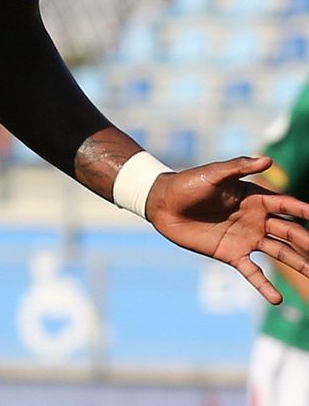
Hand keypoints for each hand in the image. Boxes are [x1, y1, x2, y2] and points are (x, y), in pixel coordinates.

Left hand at [147, 154, 308, 302]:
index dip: (304, 211)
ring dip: (299, 264)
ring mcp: (246, 238)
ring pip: (280, 253)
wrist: (163, 203)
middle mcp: (256, 220)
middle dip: (308, 242)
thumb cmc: (189, 183)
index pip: (287, 206)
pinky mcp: (231, 254)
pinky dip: (264, 286)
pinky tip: (277, 299)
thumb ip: (239, 167)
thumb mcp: (214, 173)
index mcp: (256, 198)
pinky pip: (252, 272)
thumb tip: (268, 160)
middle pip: (290, 232)